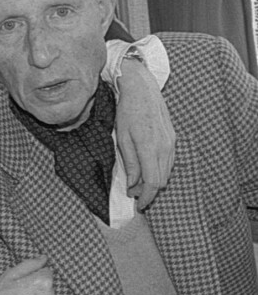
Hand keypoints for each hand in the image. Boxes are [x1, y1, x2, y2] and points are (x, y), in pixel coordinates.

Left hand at [115, 58, 174, 209]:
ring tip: (137, 182)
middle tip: (133, 193)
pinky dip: (159, 171)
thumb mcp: (122, 138)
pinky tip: (147, 169)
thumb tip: (132, 184)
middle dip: (148, 191)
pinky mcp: (173, 138)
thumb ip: (129, 163)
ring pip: (167, 173)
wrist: (142, 89)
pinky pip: (169, 162)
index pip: (153, 183)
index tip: (138, 205)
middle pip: (162, 181)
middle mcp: (165, 147)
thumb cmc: (127, 111)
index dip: (146, 197)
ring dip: (154, 182)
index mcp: (150, 148)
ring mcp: (171, 142)